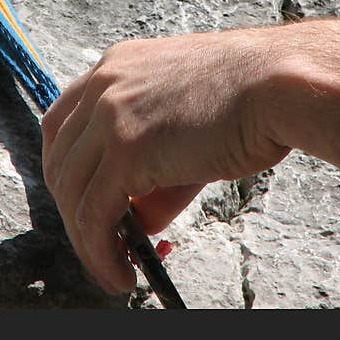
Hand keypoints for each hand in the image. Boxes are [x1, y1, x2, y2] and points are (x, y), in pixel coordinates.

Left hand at [41, 29, 290, 294]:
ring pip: (72, 193)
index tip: (78, 196)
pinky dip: (99, 253)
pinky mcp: (126, 152)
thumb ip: (152, 170)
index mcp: (116, 66)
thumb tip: (134, 222)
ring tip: (115, 271)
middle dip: (73, 208)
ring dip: (86, 241)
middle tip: (100, 243)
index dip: (64, 166)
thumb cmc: (250, 99)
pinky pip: (94, 216)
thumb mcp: (185, 126)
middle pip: (59, 160)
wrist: (280, 85)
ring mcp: (110, 116)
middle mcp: (104, 85)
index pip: (61, 121)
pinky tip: (122, 274)